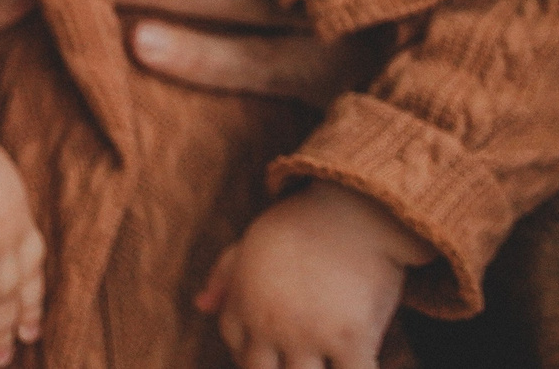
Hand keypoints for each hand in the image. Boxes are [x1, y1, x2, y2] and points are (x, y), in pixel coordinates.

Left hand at [196, 182, 427, 368]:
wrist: (353, 205)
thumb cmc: (303, 222)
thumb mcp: (252, 241)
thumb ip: (224, 275)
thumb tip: (199, 306)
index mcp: (244, 303)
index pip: (239, 354)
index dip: (258, 358)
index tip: (280, 351)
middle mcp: (270, 324)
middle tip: (300, 357)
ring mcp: (309, 334)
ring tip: (324, 358)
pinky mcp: (351, 338)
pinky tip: (358, 361)